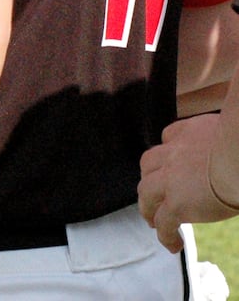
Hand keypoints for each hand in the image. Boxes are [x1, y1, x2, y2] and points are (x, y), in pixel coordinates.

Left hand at [139, 113, 238, 251]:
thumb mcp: (232, 133)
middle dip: (150, 178)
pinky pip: (164, 222)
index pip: (169, 137)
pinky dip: (165, 235)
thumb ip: (223, 141)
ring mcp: (171, 179)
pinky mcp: (177, 203)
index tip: (171, 160)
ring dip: (147, 207)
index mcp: (189, 132)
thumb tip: (230, 149)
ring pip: (147, 193)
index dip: (169, 150)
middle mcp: (174, 153)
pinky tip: (173, 245)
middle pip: (149, 164)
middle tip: (154, 193)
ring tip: (153, 221)